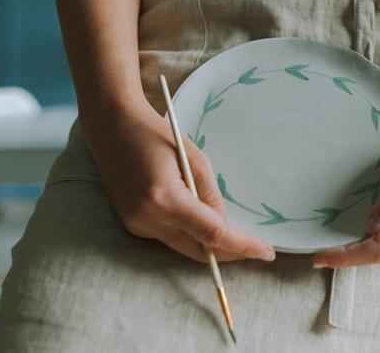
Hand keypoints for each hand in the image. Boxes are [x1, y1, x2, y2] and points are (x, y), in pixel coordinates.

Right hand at [82, 102, 275, 263]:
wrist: (112, 126)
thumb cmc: (157, 134)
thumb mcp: (195, 159)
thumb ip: (211, 196)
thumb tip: (222, 226)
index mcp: (166, 198)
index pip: (212, 234)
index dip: (242, 246)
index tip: (266, 252)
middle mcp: (148, 219)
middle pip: (198, 250)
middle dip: (229, 253)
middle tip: (257, 248)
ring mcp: (137, 225)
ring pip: (184, 247)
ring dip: (210, 244)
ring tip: (236, 233)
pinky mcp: (132, 225)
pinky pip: (170, 238)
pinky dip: (191, 234)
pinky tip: (203, 221)